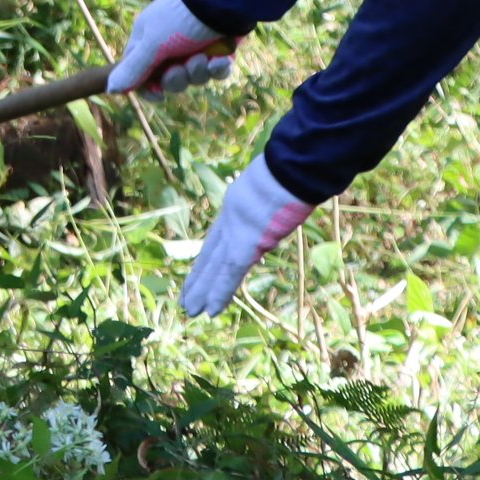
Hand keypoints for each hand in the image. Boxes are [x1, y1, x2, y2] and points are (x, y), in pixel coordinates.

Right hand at [103, 0, 242, 95]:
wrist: (222, 1)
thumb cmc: (180, 20)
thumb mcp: (153, 44)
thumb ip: (134, 69)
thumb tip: (110, 89)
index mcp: (148, 41)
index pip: (141, 73)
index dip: (149, 87)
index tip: (159, 93)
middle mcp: (169, 46)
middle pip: (169, 80)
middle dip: (177, 78)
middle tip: (182, 68)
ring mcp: (194, 48)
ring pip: (194, 78)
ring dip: (199, 71)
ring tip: (204, 57)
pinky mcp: (217, 50)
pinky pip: (215, 71)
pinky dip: (218, 68)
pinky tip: (220, 59)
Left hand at [179, 156, 314, 316]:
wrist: (289, 168)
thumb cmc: (291, 172)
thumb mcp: (277, 185)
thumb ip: (275, 198)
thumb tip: (293, 195)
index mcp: (237, 208)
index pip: (219, 239)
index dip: (209, 258)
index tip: (200, 273)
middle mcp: (232, 222)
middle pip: (212, 256)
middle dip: (200, 279)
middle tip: (186, 300)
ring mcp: (236, 232)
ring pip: (215, 268)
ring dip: (203, 291)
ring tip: (190, 310)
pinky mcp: (245, 244)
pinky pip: (230, 273)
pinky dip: (220, 292)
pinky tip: (210, 309)